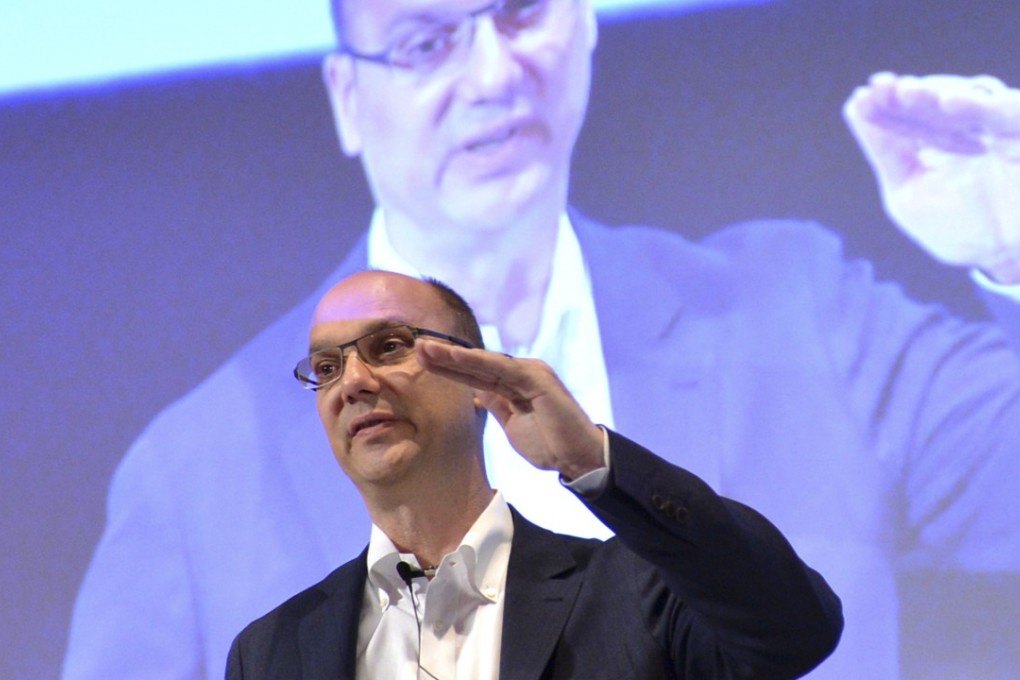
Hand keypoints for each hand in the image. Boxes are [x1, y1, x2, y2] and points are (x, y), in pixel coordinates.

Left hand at [416, 341, 604, 479]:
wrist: (578, 457)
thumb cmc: (549, 444)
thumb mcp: (512, 424)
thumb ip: (496, 405)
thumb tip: (477, 393)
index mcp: (513, 384)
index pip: (474, 374)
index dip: (448, 367)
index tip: (421, 362)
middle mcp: (520, 373)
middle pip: (475, 364)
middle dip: (445, 356)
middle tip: (416, 347)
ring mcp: (529, 373)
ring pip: (485, 362)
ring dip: (454, 355)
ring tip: (428, 349)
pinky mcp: (538, 379)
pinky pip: (503, 369)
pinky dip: (478, 362)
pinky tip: (456, 356)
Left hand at [844, 72, 1019, 282]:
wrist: (1002, 257)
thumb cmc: (955, 227)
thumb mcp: (907, 192)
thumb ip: (885, 152)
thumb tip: (854, 104)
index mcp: (938, 137)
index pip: (911, 113)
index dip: (887, 103)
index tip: (864, 94)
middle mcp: (971, 125)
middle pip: (939, 100)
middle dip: (910, 94)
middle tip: (884, 88)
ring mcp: (1001, 128)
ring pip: (974, 99)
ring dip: (938, 93)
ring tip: (909, 92)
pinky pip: (1010, 113)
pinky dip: (984, 105)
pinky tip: (951, 102)